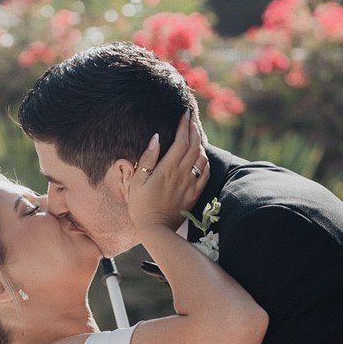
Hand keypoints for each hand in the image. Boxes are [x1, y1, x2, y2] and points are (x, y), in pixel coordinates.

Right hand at [122, 113, 208, 233]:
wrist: (156, 230)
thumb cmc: (141, 205)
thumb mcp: (137, 181)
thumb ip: (147, 158)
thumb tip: (156, 138)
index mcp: (167, 168)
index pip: (181, 140)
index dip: (184, 125)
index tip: (185, 113)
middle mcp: (182, 174)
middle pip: (194, 145)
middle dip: (194, 129)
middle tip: (192, 118)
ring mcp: (190, 184)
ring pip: (201, 158)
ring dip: (200, 143)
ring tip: (196, 134)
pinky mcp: (194, 194)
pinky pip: (206, 174)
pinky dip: (205, 161)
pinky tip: (202, 157)